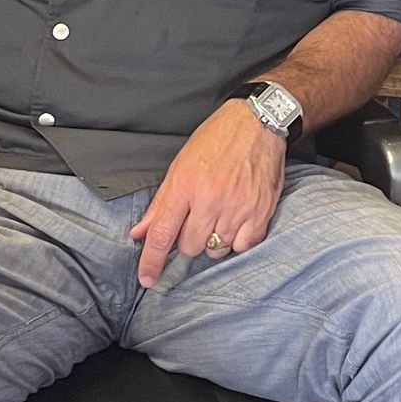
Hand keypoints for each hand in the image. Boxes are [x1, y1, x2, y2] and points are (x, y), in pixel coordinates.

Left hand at [130, 102, 286, 285]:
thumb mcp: (181, 165)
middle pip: (189, 246)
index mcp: (185, 185)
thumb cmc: (217, 140)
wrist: (258, 122)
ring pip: (216, 249)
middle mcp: (210, 199)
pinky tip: (237, 219)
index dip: (151, 261)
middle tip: (198, 218)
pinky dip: (238, 239)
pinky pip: (243, 246)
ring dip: (214, 239)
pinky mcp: (260, 211)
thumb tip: (140, 233)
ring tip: (220, 214)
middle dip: (189, 239)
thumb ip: (161, 203)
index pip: (162, 233)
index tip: (147, 279)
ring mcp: (237, 207)